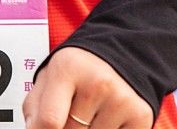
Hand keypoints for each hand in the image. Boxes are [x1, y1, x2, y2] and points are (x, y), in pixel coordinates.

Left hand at [25, 47, 151, 128]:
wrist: (123, 54)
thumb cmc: (78, 72)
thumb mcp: (50, 78)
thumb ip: (35, 110)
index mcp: (68, 69)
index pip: (49, 121)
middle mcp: (98, 83)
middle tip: (72, 116)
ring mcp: (122, 100)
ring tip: (90, 116)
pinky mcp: (141, 116)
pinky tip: (107, 120)